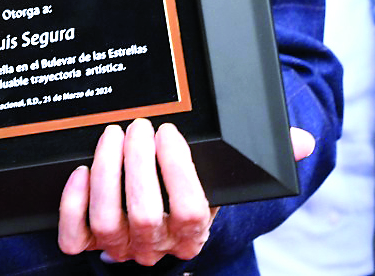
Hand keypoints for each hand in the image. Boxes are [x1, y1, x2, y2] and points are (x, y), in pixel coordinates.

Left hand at [56, 122, 315, 263]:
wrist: (158, 209)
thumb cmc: (191, 183)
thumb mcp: (224, 171)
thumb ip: (262, 156)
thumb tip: (301, 142)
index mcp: (194, 232)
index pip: (191, 211)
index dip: (177, 171)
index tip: (170, 132)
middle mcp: (157, 245)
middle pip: (146, 214)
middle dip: (138, 164)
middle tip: (138, 126)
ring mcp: (120, 247)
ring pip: (107, 221)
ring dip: (107, 174)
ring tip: (112, 136)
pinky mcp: (88, 242)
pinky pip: (75, 236)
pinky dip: (72, 204)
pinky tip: (79, 170)